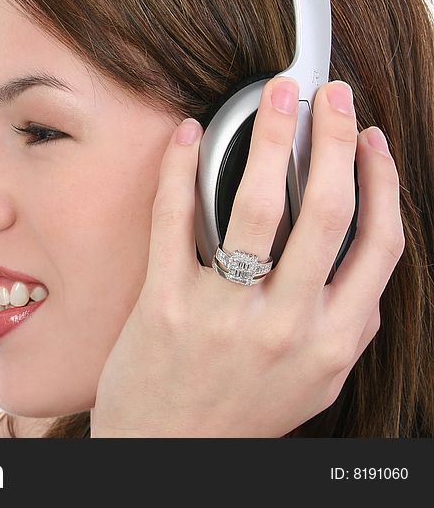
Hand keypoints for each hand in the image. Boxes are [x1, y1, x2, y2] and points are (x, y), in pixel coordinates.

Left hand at [91, 78, 404, 436]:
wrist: (166, 454)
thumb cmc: (239, 413)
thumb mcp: (313, 381)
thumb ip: (342, 325)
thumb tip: (360, 258)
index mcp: (334, 342)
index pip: (380, 244)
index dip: (382, 180)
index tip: (372, 139)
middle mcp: (288, 327)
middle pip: (327, 210)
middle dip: (334, 137)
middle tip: (328, 95)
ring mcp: (226, 315)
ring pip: (257, 205)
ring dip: (269, 136)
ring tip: (273, 95)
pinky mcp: (167, 306)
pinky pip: (176, 220)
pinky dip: (182, 169)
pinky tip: (188, 136)